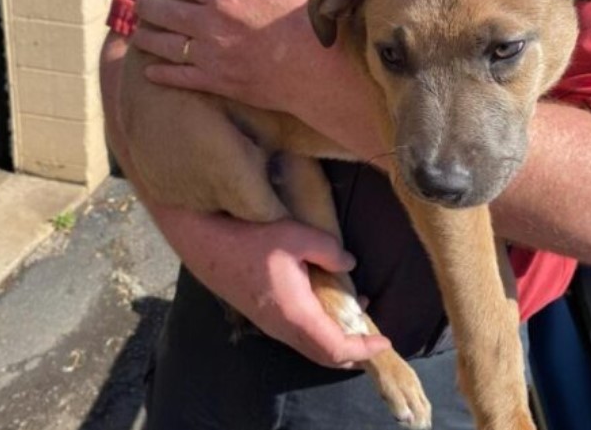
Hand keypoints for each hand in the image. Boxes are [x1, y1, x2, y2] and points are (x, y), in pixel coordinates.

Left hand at [131, 0, 332, 113]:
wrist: (316, 69)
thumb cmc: (310, 19)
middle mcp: (210, 22)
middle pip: (166, 11)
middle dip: (149, 7)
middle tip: (141, 6)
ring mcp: (210, 55)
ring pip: (165, 44)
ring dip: (148, 38)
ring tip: (139, 34)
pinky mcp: (216, 81)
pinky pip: (179, 77)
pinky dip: (161, 73)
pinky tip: (149, 71)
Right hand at [154, 206, 391, 367]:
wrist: (206, 242)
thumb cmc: (250, 237)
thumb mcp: (297, 235)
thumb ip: (330, 251)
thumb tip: (349, 265)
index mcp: (296, 314)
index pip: (336, 348)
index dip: (363, 348)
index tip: (384, 339)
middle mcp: (283, 327)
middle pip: (324, 356)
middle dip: (353, 353)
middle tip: (374, 341)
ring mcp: (270, 325)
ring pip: (310, 346)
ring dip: (336, 341)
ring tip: (357, 321)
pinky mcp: (262, 315)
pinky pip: (298, 335)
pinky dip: (320, 331)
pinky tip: (327, 305)